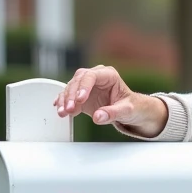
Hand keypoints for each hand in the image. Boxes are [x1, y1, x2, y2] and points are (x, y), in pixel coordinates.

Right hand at [53, 65, 168, 137]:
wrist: (131, 111)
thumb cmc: (132, 106)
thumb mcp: (126, 111)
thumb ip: (112, 113)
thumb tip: (98, 117)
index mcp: (108, 75)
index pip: (91, 76)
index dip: (83, 86)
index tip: (80, 99)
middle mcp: (96, 77)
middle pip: (78, 80)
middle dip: (71, 94)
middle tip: (70, 108)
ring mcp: (87, 86)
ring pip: (70, 88)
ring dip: (65, 100)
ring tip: (63, 112)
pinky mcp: (81, 96)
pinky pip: (69, 97)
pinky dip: (63, 103)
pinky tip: (59, 109)